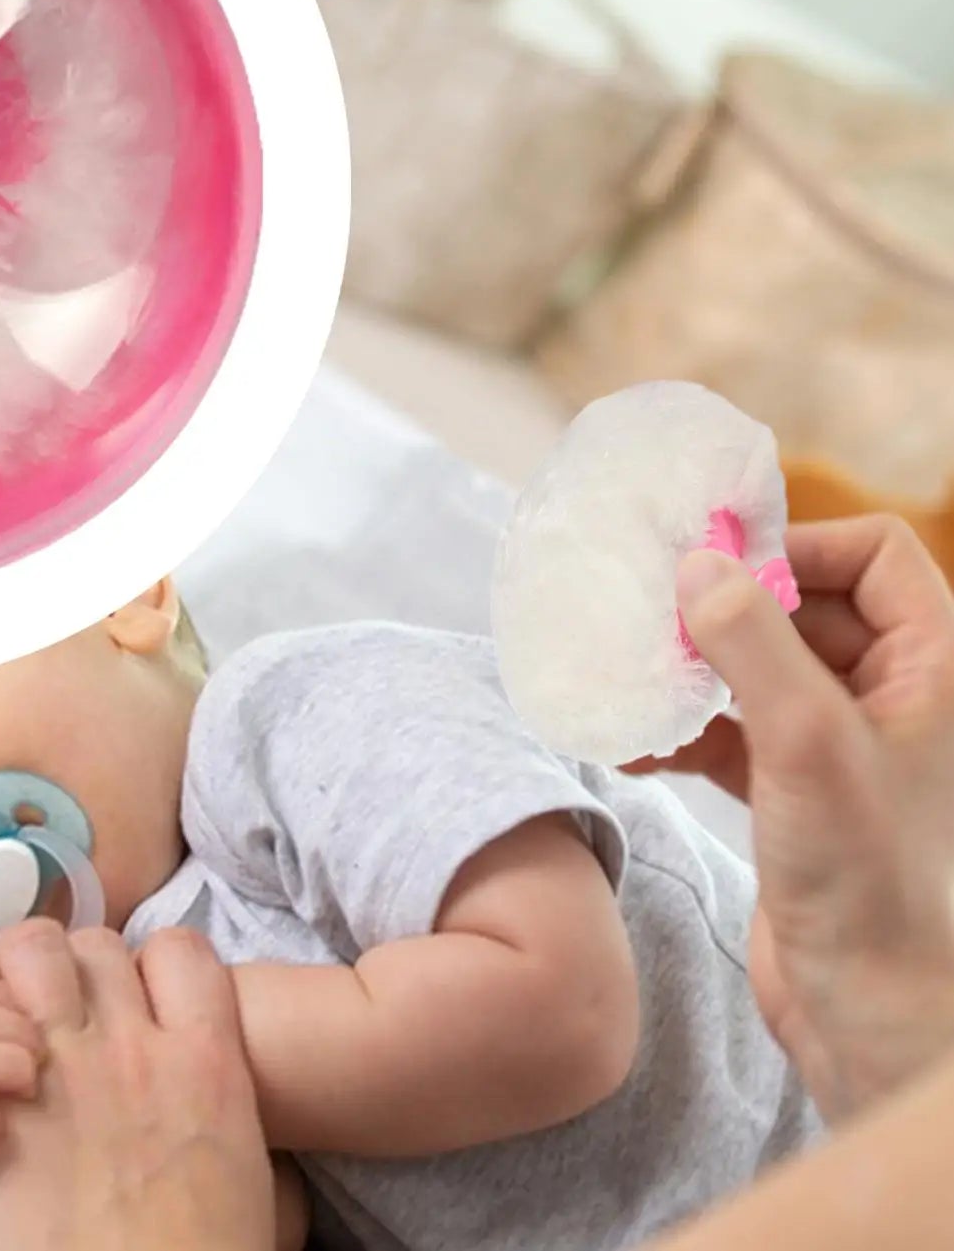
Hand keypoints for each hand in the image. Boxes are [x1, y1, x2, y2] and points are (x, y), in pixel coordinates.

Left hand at [0, 920, 274, 1250]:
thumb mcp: (256, 1186)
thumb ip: (239, 1122)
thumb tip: (233, 1117)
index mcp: (210, 1062)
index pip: (182, 949)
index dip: (158, 968)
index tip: (147, 1003)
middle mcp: (136, 1046)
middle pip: (97, 944)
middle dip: (81, 970)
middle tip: (71, 1015)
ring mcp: (66, 1070)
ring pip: (32, 952)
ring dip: (23, 978)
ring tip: (17, 1021)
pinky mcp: (5, 1111)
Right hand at [670, 516, 953, 1118]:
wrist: (875, 1011)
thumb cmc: (870, 876)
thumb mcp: (806, 739)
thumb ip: (751, 641)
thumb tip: (696, 564)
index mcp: (935, 668)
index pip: (874, 555)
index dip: (799, 546)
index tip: (718, 563)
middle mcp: (896, 697)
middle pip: (806, 606)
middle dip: (726, 610)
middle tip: (653, 617)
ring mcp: (843, 746)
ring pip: (761, 668)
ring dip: (697, 670)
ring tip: (635, 681)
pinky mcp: (797, 793)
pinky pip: (735, 730)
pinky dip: (687, 730)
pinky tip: (636, 748)